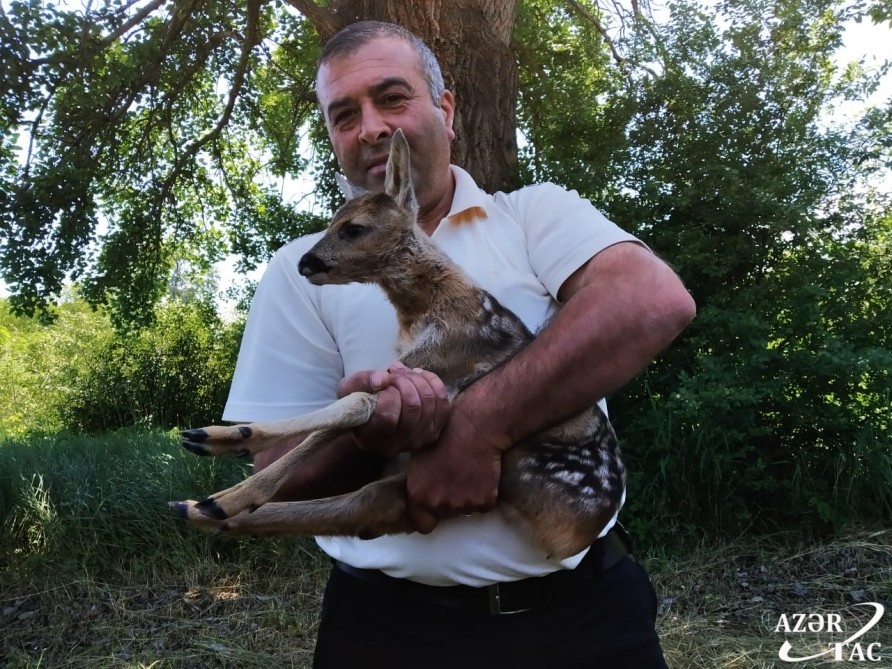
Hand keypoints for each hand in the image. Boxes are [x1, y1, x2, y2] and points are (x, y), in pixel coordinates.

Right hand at [337, 361, 450, 457]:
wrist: (372, 418)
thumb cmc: (357, 403)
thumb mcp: (349, 389)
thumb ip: (362, 381)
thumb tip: (382, 378)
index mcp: (371, 438)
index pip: (388, 415)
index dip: (388, 391)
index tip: (381, 381)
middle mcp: (396, 445)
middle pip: (412, 406)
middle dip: (404, 380)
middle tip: (393, 371)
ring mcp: (418, 441)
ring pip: (429, 402)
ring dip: (417, 379)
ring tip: (403, 372)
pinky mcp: (434, 432)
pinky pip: (443, 404)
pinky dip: (433, 383)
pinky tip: (419, 375)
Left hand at [405, 398, 507, 533]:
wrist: (474, 428)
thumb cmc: (444, 435)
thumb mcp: (418, 458)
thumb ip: (418, 481)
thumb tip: (419, 490)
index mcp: (418, 496)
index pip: (422, 525)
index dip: (429, 517)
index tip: (434, 509)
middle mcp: (438, 505)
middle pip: (446, 515)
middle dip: (450, 502)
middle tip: (456, 479)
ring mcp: (462, 505)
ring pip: (466, 509)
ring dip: (469, 496)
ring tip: (470, 472)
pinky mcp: (484, 501)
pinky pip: (485, 504)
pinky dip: (486, 493)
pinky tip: (483, 473)